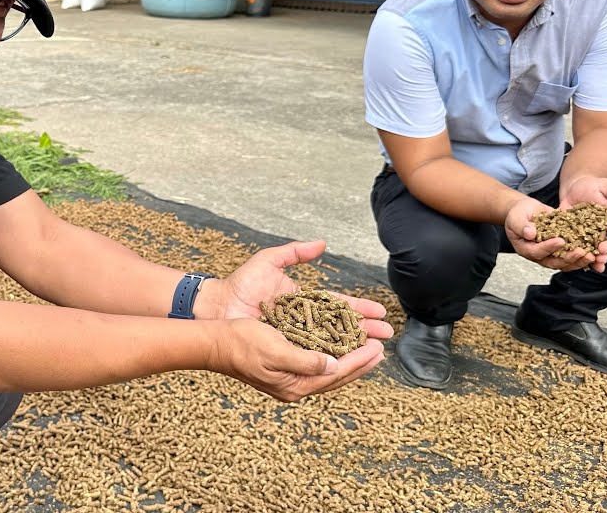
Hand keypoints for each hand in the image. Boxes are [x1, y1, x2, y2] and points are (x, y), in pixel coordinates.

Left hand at [207, 241, 392, 341]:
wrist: (218, 304)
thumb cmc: (241, 284)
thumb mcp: (269, 262)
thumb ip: (294, 253)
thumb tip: (321, 244)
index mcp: (304, 303)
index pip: (338, 306)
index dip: (359, 309)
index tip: (380, 311)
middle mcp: (304, 323)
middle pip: (340, 328)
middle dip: (364, 331)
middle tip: (387, 333)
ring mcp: (296, 339)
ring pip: (331, 345)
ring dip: (353, 348)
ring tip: (376, 349)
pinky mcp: (286, 351)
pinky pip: (312, 357)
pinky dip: (330, 359)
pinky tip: (348, 362)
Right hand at [209, 318, 386, 401]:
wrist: (216, 343)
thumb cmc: (242, 343)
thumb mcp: (275, 350)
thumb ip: (305, 361)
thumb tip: (332, 366)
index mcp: (294, 385)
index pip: (335, 374)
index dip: (358, 360)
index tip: (376, 348)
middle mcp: (294, 386)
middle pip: (335, 377)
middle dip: (359, 363)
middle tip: (380, 350)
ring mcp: (289, 379)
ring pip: (328, 372)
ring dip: (349, 360)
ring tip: (367, 350)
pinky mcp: (284, 368)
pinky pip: (316, 365)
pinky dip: (332, 356)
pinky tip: (339, 349)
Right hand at [504, 196, 594, 271]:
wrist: (526, 212)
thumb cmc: (519, 214)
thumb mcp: (516, 218)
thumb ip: (521, 226)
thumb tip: (530, 233)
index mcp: (526, 249)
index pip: (538, 252)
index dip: (549, 247)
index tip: (560, 240)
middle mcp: (540, 255)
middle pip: (554, 262)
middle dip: (569, 258)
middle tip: (582, 252)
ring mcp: (551, 254)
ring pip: (566, 263)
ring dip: (580, 261)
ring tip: (592, 255)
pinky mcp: (562, 250)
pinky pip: (573, 257)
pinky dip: (584, 257)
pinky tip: (596, 254)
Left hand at [560, 176, 606, 272]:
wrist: (575, 191)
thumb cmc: (595, 187)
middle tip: (602, 248)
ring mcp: (600, 239)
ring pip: (606, 253)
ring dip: (602, 258)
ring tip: (596, 260)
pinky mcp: (585, 243)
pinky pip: (590, 255)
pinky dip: (589, 262)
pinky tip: (588, 266)